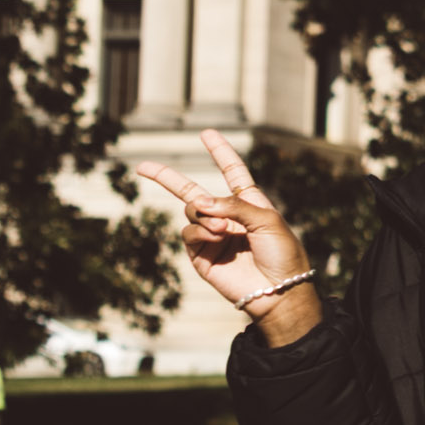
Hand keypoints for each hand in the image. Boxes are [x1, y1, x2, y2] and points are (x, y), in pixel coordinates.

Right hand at [137, 132, 322, 345]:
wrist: (277, 290)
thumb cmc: (282, 253)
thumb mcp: (266, 219)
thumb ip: (234, 204)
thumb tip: (201, 201)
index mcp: (249, 203)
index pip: (232, 171)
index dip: (220, 152)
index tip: (207, 134)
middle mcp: (227, 217)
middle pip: (191, 192)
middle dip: (167, 178)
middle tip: (142, 166)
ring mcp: (212, 236)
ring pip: (191, 212)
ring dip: (205, 216)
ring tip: (224, 229)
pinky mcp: (201, 255)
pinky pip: (189, 233)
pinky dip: (201, 231)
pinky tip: (218, 237)